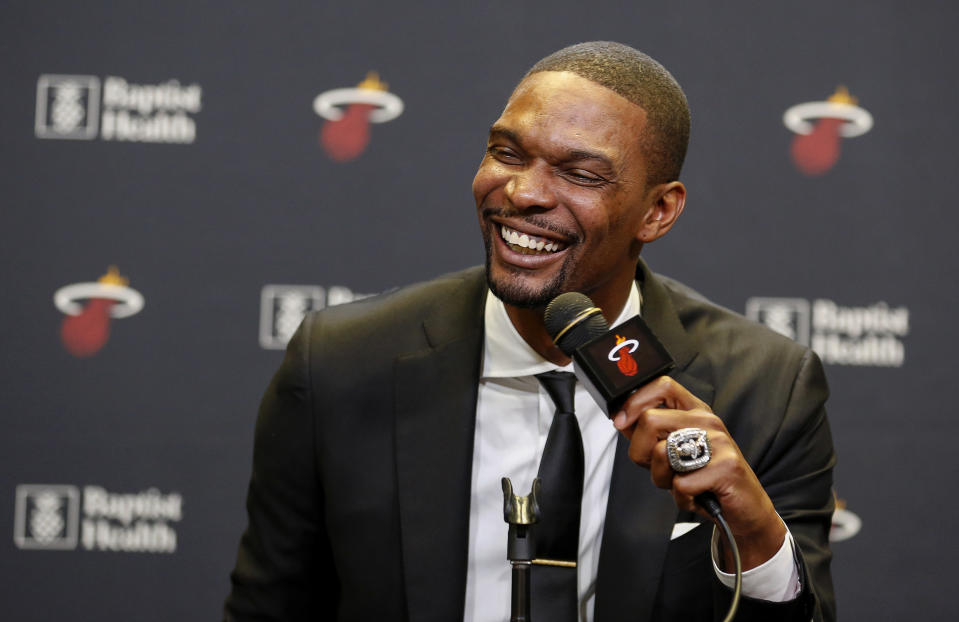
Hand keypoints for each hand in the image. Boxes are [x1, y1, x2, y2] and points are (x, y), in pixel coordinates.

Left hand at [612, 376, 785, 569]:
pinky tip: (696, 496)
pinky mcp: (726, 468)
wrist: (745, 509)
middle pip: (650, 420)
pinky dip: (681, 499)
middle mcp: (707, 421)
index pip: (662, 386)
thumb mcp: (675, 452)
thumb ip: (649, 434)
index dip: (635, 401)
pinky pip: (679, 484)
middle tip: (659, 469)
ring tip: (682, 484)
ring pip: (660, 453)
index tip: (621, 421)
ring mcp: (719, 442)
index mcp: (695, 412)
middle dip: (640, 453)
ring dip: (662, 479)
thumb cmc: (707, 479)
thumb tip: (621, 418)